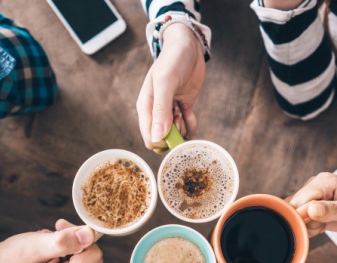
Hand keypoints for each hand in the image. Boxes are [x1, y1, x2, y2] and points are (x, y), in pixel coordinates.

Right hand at [0, 219, 103, 262]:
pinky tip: (55, 254)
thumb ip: (64, 241)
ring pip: (91, 262)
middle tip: (55, 232)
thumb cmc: (13, 257)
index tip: (59, 226)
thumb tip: (90, 235)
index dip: (78, 235)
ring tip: (50, 246)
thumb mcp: (36, 245)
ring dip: (74, 247)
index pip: (93, 255)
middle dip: (77, 241)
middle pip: (94, 259)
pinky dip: (73, 255)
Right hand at [136, 23, 205, 150]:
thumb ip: (161, 109)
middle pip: (164, 139)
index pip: (150, 138)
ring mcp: (170, 112)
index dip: (163, 142)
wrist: (188, 46)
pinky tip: (190, 111)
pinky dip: (191, 123)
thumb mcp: (165, 82)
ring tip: (183, 110)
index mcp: (146, 108)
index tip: (174, 129)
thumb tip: (157, 137)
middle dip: (175, 135)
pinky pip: (187, 127)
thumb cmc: (173, 60)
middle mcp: (156, 113)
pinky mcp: (183, 109)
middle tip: (178, 116)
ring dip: (183, 128)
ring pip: (176, 135)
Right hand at [288, 172, 336, 240]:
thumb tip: (310, 210)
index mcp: (325, 182)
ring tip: (322, 229)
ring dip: (304, 228)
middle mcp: (318, 190)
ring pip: (298, 218)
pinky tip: (321, 232)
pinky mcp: (321, 216)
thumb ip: (333, 210)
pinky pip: (306, 224)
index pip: (300, 200)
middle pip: (295, 208)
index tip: (309, 227)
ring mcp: (319, 203)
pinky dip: (309, 231)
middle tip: (318, 230)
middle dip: (300, 223)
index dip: (300, 215)